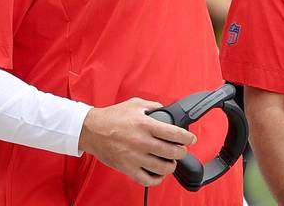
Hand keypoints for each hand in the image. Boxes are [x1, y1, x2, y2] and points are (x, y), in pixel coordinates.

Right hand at [79, 98, 195, 185]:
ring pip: (162, 168)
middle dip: (182, 152)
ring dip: (171, 165)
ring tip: (171, 161)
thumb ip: (153, 105)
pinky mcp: (127, 168)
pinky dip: (157, 179)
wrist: (91, 130)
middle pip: (172, 152)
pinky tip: (159, 173)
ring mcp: (134, 157)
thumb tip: (165, 109)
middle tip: (182, 150)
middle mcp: (141, 141)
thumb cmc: (112, 117)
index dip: (187, 138)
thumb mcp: (135, 104)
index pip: (173, 133)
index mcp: (145, 124)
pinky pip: (147, 180)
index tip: (191, 139)